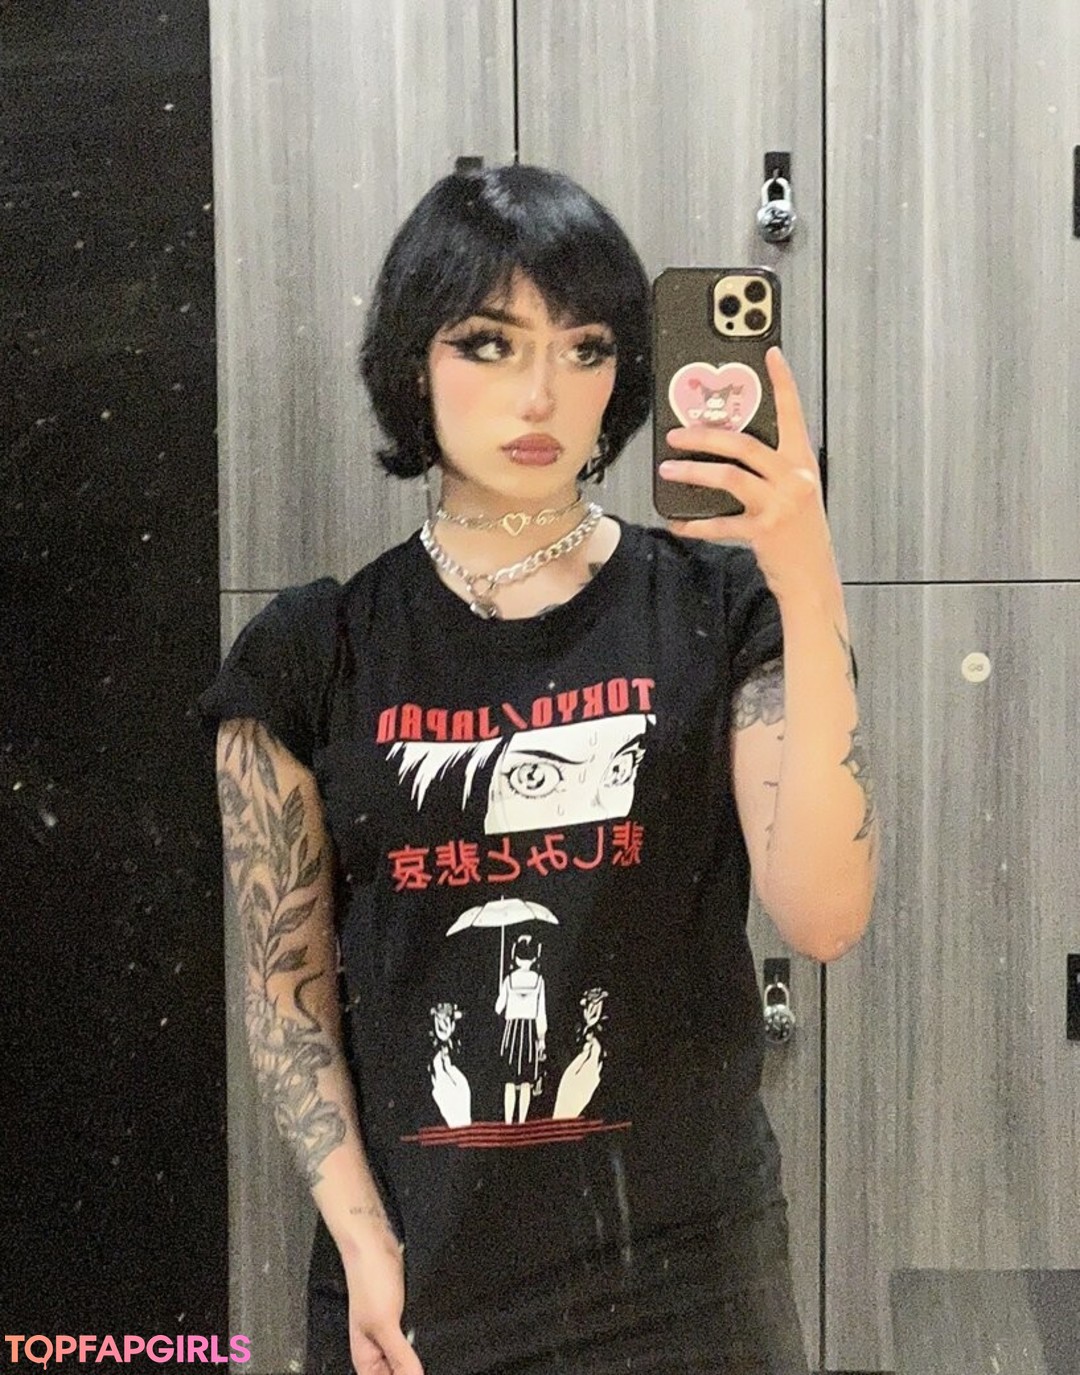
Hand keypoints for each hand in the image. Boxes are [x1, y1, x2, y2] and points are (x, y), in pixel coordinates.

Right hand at [340, 1220, 423, 1374]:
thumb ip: (400, 1356)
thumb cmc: (369, 1279)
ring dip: (417, 1357)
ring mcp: (389, 1332)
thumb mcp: (384, 1323)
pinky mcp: (401, 1316)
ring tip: (433, 1354)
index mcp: (365, 1359)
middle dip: (412, 1370)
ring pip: (407, 1358)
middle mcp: (376, 1349)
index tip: (419, 1372)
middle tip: (428, 1361)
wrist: (374, 1243)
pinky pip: (412, 1338)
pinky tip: (432, 1338)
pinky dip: (421, 1340)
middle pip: (397, 1373)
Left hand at [658, 348, 837, 600]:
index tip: (770, 354)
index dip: (783, 382)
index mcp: (801, 463)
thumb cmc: (799, 533)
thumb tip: (726, 449)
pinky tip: (677, 522)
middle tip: (677, 433)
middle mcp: (794, 478)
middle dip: (705, 435)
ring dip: (693, 472)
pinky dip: (695, 523)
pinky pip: (720, 523)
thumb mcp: (793, 493)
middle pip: (744, 444)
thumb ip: (770, 470)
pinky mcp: (764, 530)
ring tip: (668, 470)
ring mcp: (779, 504)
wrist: (812, 578)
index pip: (793, 414)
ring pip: (728, 476)